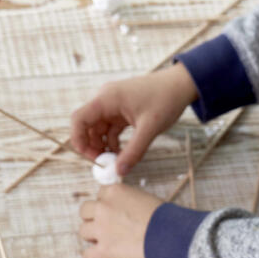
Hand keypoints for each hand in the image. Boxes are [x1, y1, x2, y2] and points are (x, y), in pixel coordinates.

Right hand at [71, 64, 197, 174]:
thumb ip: (133, 152)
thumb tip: (118, 172)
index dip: (78, 139)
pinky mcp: (122, 109)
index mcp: (106, 99)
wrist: (180, 85)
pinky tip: (122, 154)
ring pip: (98, 128)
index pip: (79, 118)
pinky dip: (112, 141)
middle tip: (104, 164)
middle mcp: (105, 99)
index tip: (90, 159)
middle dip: (92, 146)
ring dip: (103, 145)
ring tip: (114, 162)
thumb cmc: (164, 100)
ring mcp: (113, 104)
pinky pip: (110, 127)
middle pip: (87, 125)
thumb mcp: (149, 129)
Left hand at [79, 184, 160, 257]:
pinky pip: (87, 256)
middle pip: (85, 211)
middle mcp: (104, 207)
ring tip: (104, 244)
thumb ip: (128, 202)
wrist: (169, 236)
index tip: (113, 214)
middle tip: (104, 228)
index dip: (106, 205)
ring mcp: (101, 228)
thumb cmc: (163, 218)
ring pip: (83, 232)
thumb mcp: (143, 199)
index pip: (99, 195)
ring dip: (92, 238)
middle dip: (93, 219)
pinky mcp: (104, 250)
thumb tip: (125, 212)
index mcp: (114, 191)